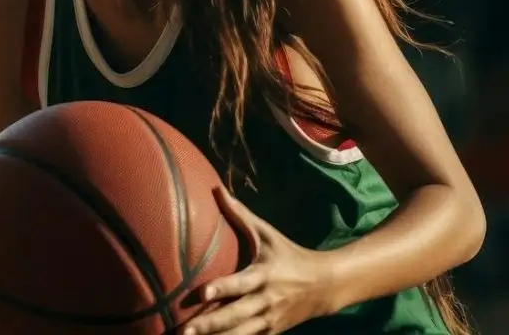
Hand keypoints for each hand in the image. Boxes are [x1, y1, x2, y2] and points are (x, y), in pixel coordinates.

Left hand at [182, 189, 334, 334]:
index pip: (239, 284)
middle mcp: (265, 301)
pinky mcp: (270, 333)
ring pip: (239, 334)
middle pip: (234, 316)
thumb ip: (240, 215)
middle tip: (182, 331)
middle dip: (208, 324)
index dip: (221, 289)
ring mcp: (268, 320)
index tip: (200, 293)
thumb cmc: (290, 254)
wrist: (325, 286)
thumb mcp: (268, 234)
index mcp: (264, 275)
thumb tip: (216, 188)